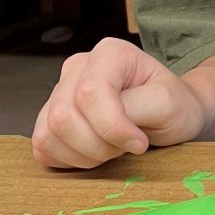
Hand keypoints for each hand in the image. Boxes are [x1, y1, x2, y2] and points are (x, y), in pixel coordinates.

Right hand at [32, 36, 206, 169]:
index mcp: (109, 53)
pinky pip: (42, 147)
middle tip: (126, 146)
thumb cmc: (171, 103)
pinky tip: (94, 153)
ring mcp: (59, 91)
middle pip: (63, 116)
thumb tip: (114, 130)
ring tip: (112, 148)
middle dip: (97, 145)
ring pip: (48, 134)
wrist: (168, 112)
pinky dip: (68, 160)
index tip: (139, 143)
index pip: (91, 93)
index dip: (112, 128)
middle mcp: (78, 67)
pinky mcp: (49, 117)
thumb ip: (139, 108)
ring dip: (83, 155)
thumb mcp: (168, 101)